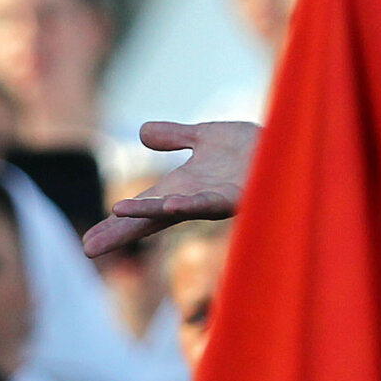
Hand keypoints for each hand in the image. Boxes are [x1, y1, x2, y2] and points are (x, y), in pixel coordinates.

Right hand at [82, 121, 258, 258]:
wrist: (292, 146)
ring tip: (117, 211)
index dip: (117, 226)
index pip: (143, 210)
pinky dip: (189, 202)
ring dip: (148, 211)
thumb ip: (175, 136)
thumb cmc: (253, 147)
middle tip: (89, 248)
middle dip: (122, 232)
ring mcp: (215, 200)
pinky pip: (210, 201)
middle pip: (150, 218)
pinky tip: (171, 204)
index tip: (88, 245)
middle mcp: (195, 200)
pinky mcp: (237, 195)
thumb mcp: (206, 137)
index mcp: (184, 189)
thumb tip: (142, 133)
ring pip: (176, 209)